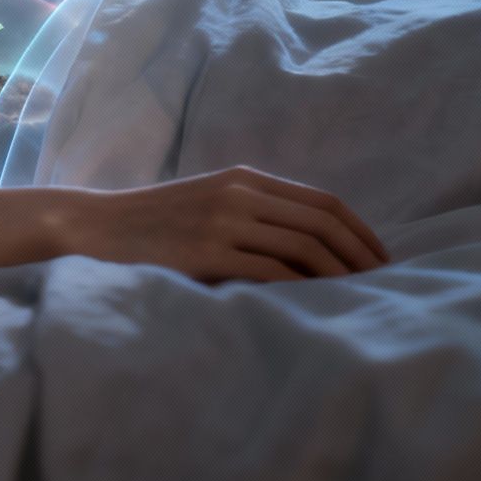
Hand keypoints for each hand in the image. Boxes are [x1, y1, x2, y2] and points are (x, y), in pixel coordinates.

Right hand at [57, 166, 390, 283]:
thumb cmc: (154, 224)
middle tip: (384, 282)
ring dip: (340, 273)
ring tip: (360, 296)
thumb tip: (313, 249)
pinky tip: (317, 302)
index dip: (360, 231)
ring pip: (303, 246)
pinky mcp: (206, 251)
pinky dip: (302, 286)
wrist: (96, 226)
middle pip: (322, 222)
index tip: (381, 258)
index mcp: (244, 179)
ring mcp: (222, 221)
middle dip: (361, 254)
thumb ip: (254, 214)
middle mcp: (239, 194)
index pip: (323, 201)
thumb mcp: (209, 204)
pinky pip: (271, 269)